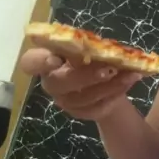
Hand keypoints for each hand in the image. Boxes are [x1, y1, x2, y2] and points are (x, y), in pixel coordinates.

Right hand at [21, 48, 141, 120]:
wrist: (106, 79)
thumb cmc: (91, 56)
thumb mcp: (89, 46)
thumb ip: (87, 46)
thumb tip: (97, 48)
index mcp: (47, 60)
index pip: (29, 62)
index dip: (39, 62)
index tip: (56, 59)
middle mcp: (52, 82)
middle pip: (59, 83)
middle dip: (85, 76)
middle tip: (109, 69)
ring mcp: (65, 100)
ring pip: (82, 98)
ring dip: (108, 86)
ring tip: (129, 75)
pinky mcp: (80, 112)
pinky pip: (96, 108)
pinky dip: (115, 94)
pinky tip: (128, 82)